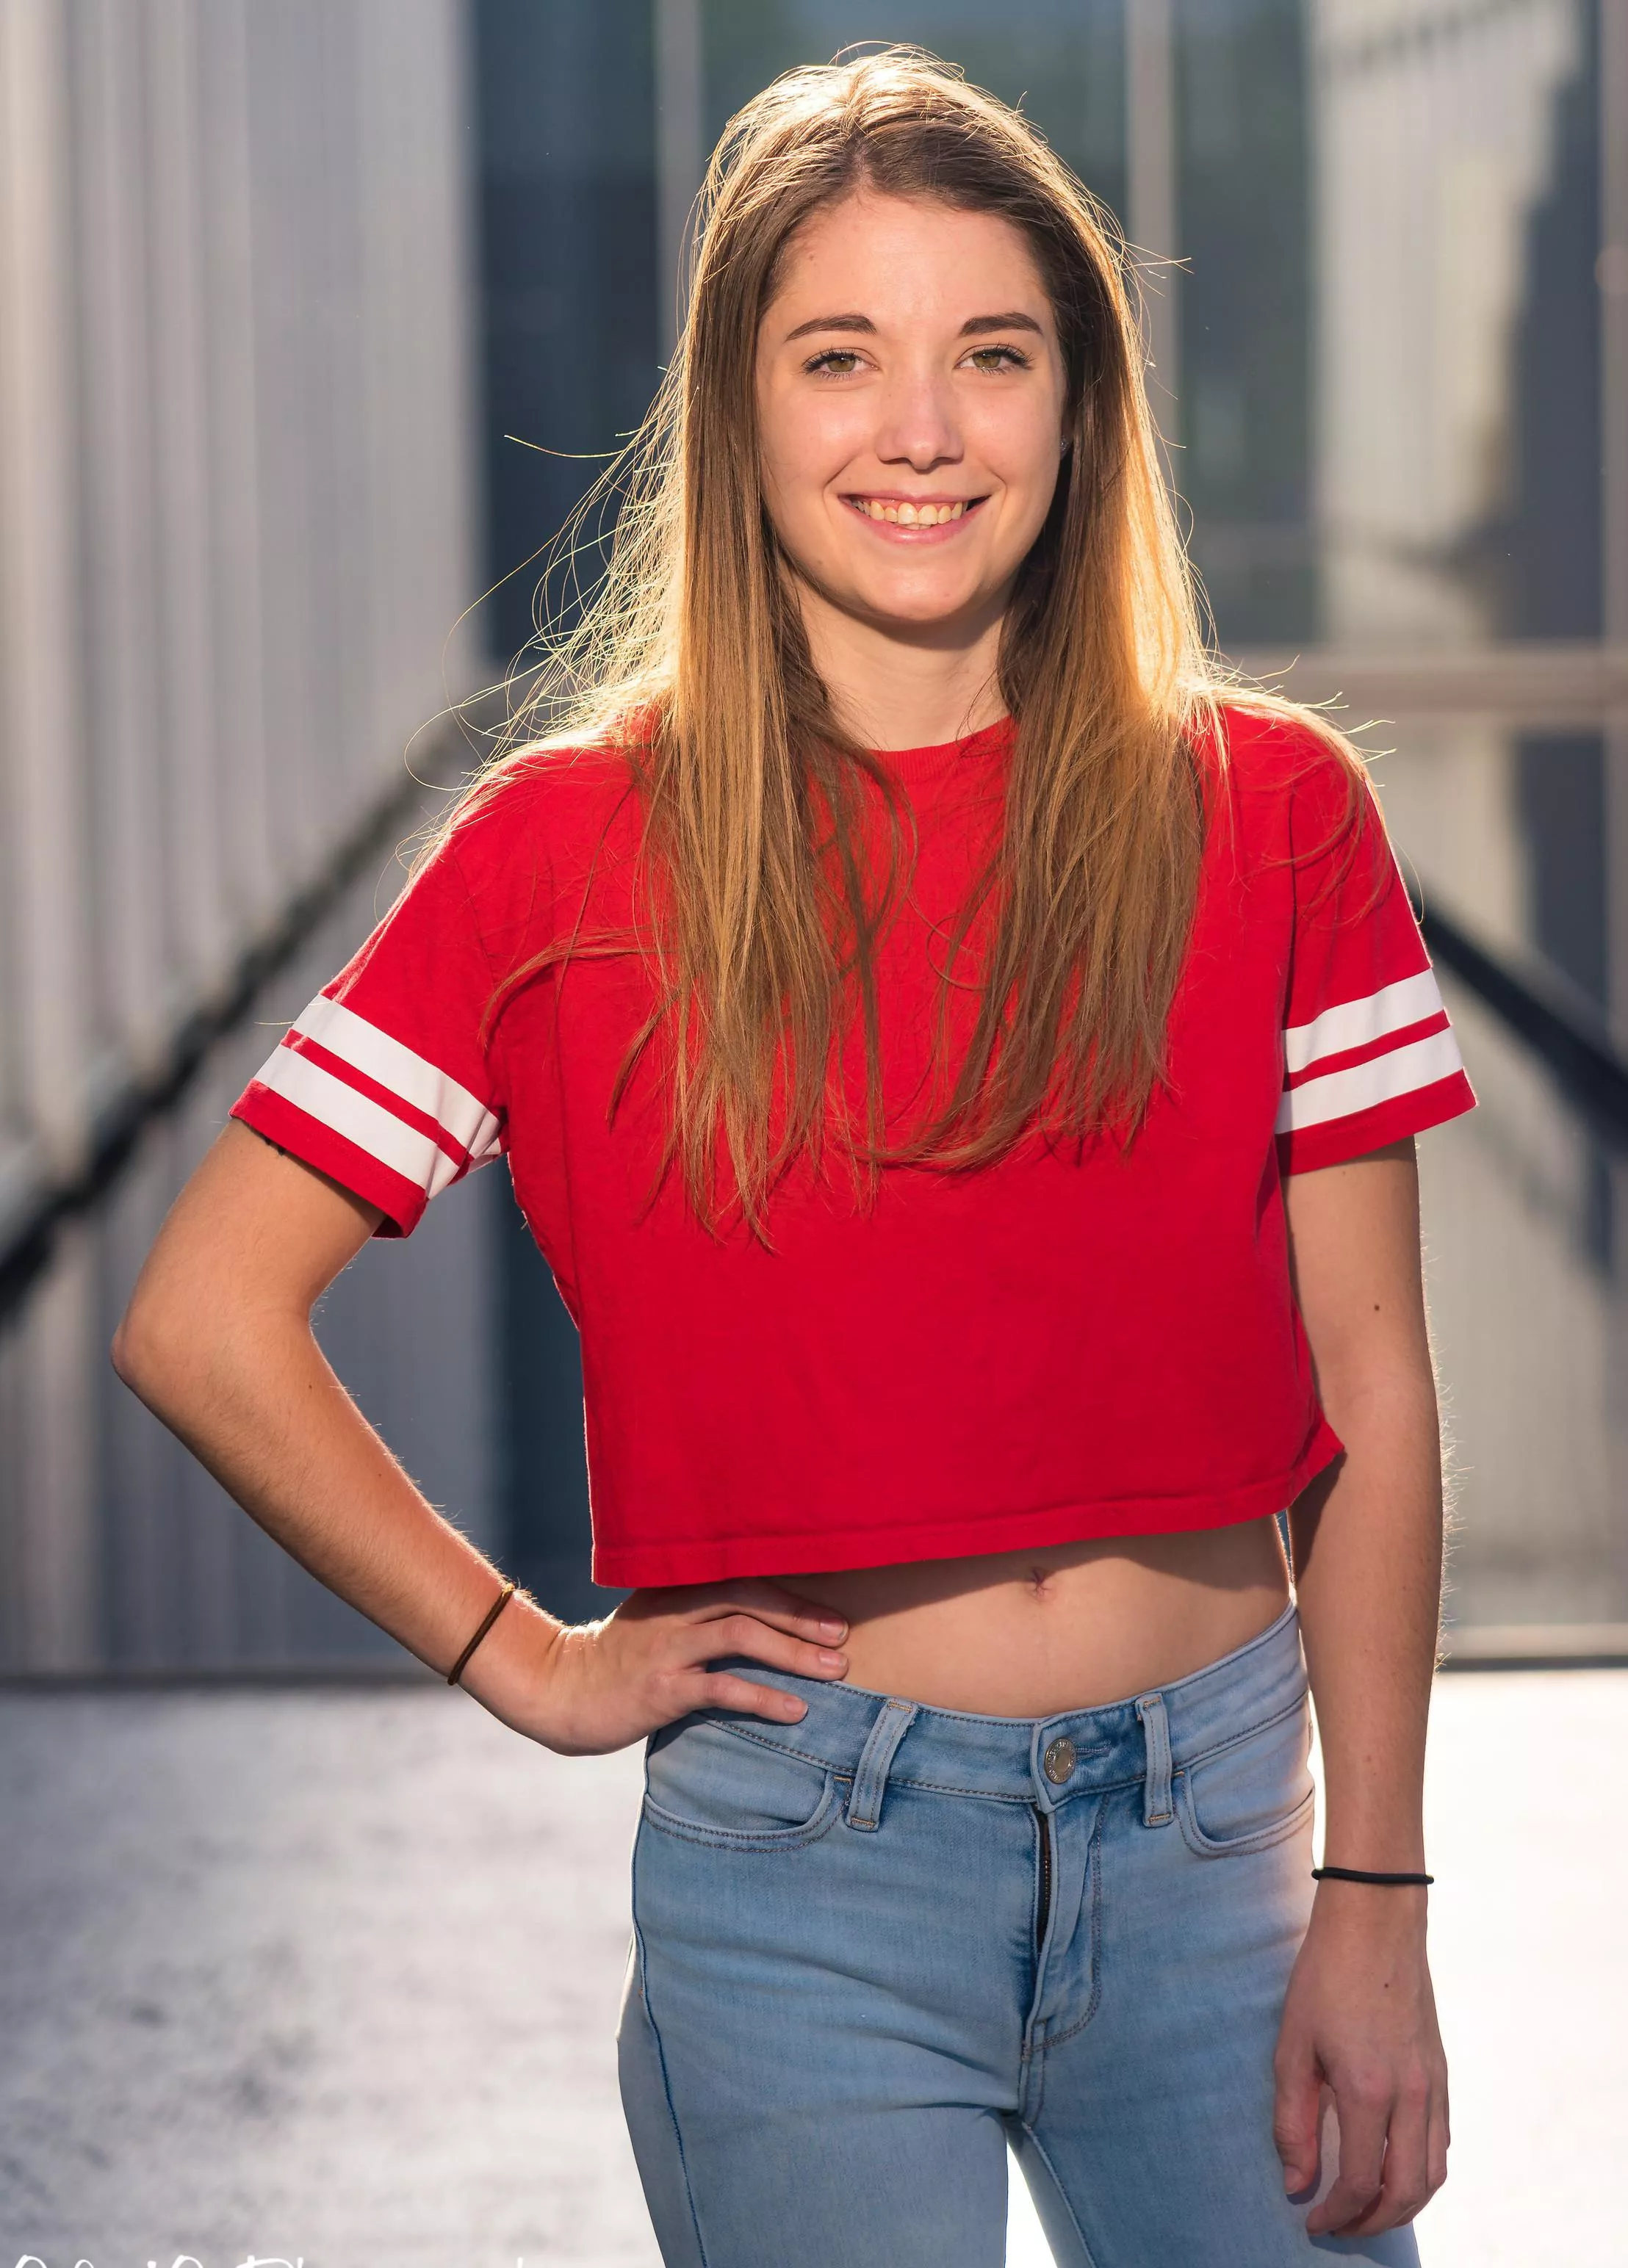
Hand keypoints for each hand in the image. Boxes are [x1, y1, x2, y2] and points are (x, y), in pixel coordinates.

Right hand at [464, 1580, 849, 1754]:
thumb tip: (768, 1621)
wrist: (558, 1691)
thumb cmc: (620, 1660)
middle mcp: (676, 1608)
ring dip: (795, 1652)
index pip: (745, 1574)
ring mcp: (668, 1647)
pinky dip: (765, 1697)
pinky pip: (722, 1686)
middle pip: (752, 1597)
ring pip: (743, 1635)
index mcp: (678, 1586)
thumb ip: (701, 1613)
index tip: (833, 1610)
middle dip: (804, 1616)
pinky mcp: (661, 1688)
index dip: (793, 1591)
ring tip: (836, 1671)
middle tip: (845, 1636)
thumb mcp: (658, 1622)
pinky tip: (795, 1710)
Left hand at [1272, 1883, 1448, 2235]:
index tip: (1311, 2221)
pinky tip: (1393, 2166)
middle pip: (1407, 2192)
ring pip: (1434, 2173)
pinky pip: (1442, 2140)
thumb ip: (1293, 2122)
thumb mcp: (1292, 2047)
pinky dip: (1422, 2170)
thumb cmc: (1325, 1977)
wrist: (1375, 1922)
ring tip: (1367, 2208)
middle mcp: (1411, 2095)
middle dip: (1373, 2222)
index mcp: (1368, 2091)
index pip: (1361, 2182)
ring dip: (1403, 2203)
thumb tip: (1297, 2182)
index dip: (1337, 2214)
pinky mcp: (1441, 2071)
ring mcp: (1433, 2084)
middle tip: (1339, 2226)